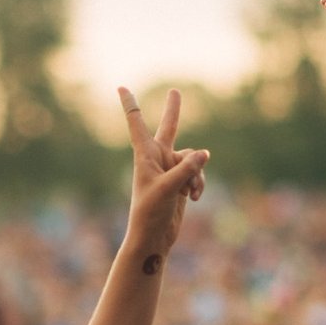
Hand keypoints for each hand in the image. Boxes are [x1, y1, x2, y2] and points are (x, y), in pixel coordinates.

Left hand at [118, 87, 208, 259]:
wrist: (153, 237)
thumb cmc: (150, 213)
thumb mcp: (168, 189)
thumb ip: (187, 169)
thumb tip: (205, 152)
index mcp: (145, 155)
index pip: (137, 123)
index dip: (130, 104)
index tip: (120, 86)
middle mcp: (157, 158)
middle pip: (169, 128)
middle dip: (174, 111)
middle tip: (175, 91)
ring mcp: (170, 170)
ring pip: (193, 160)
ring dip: (196, 175)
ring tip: (189, 193)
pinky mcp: (181, 182)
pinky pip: (197, 174)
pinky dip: (198, 184)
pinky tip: (193, 198)